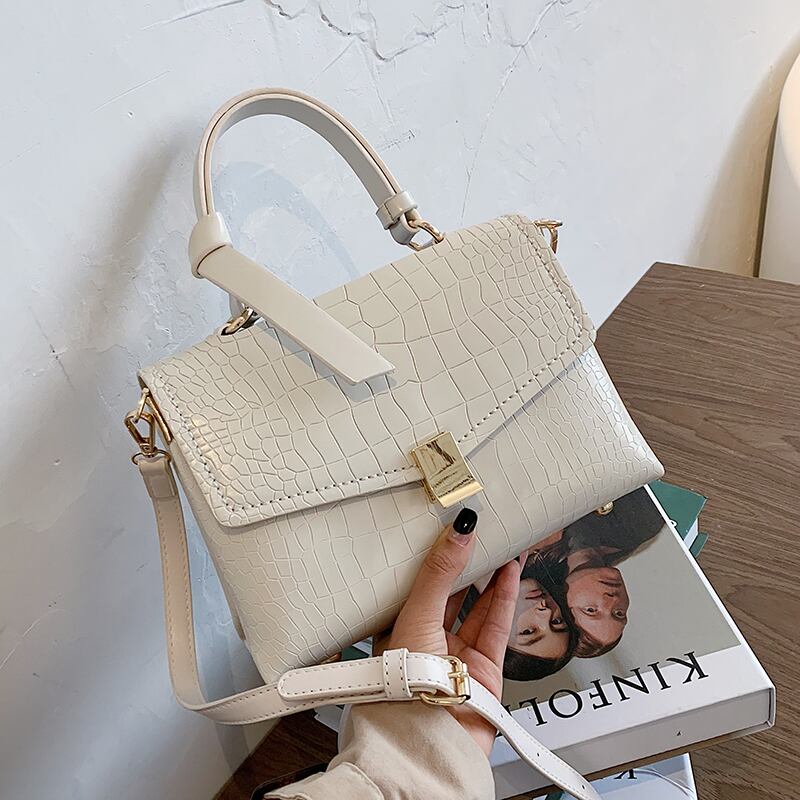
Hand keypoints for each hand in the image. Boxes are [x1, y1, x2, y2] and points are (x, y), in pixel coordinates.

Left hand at [377, 508, 520, 754]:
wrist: (430, 741)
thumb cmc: (404, 688)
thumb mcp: (417, 614)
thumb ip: (440, 573)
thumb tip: (458, 532)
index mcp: (400, 627)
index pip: (420, 582)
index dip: (436, 556)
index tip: (449, 528)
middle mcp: (427, 640)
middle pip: (452, 593)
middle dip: (467, 564)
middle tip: (480, 533)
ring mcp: (457, 655)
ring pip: (478, 606)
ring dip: (491, 576)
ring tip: (501, 544)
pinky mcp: (485, 669)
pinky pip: (497, 625)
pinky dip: (505, 597)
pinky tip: (510, 573)